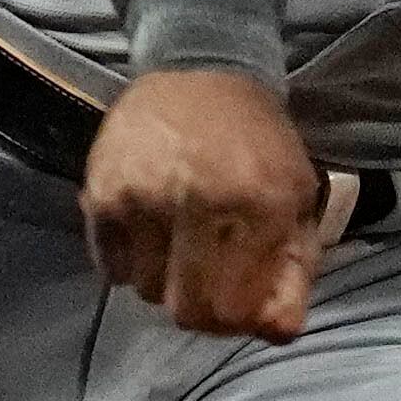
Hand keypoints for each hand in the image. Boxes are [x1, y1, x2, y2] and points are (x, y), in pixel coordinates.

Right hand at [80, 69, 321, 338]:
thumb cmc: (258, 143)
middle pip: (186, 312)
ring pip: (145, 292)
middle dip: (199, 308)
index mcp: (258, 208)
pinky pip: (109, 267)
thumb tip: (270, 332)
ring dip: (163, 278)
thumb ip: (293, 272)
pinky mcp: (102, 189)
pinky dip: (128, 260)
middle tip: (205, 281)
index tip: (237, 301)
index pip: (234, 314)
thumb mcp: (298, 200)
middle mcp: (197, 202)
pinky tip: (147, 227)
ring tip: (177, 239)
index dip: (236, 321)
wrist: (201, 68)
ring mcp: (142, 196)